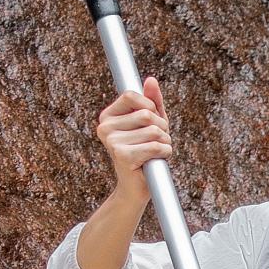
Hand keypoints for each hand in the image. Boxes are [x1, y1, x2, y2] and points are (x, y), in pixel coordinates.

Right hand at [96, 78, 170, 200]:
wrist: (137, 188)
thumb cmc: (146, 152)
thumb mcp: (151, 122)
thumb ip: (152, 101)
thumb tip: (151, 80)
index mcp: (107, 116)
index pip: (132, 95)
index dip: (150, 106)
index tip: (151, 122)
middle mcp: (104, 128)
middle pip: (147, 114)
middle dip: (162, 127)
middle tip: (156, 141)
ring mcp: (111, 142)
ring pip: (154, 130)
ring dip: (164, 142)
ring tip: (154, 152)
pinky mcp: (122, 156)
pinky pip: (155, 146)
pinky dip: (164, 153)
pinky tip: (155, 161)